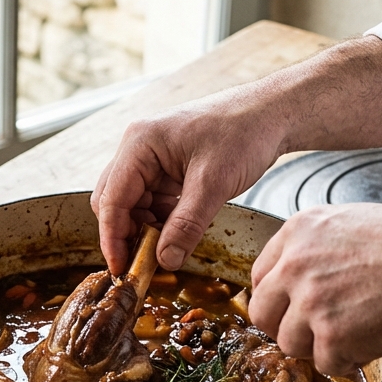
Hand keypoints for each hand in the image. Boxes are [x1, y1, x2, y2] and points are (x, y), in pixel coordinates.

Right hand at [90, 87, 285, 273]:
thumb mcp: (213, 184)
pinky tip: (175, 233)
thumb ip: (186, 226)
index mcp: (139, 143)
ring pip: (133, 204)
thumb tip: (165, 260)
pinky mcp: (166, 167)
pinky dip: (159, 220)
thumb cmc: (243, 132)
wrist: (270, 114)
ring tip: (164, 250)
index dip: (113, 237)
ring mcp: (151, 157)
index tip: (122, 267)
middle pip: (114, 201)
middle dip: (126, 234)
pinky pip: (152, 200)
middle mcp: (138, 148)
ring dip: (145, 229)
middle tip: (142, 264)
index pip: (111, 199)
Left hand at [248, 203, 381, 381]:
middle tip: (319, 330)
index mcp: (299, 231)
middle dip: (288, 327)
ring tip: (358, 330)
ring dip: (320, 346)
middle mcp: (296, 264)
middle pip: (264, 313)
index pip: (260, 276)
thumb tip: (300, 275)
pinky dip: (349, 361)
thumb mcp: (354, 224)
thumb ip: (317, 248)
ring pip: (290, 344)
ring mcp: (311, 300)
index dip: (278, 298)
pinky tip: (373, 340)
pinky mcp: (331, 335)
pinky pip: (326, 364)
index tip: (292, 308)